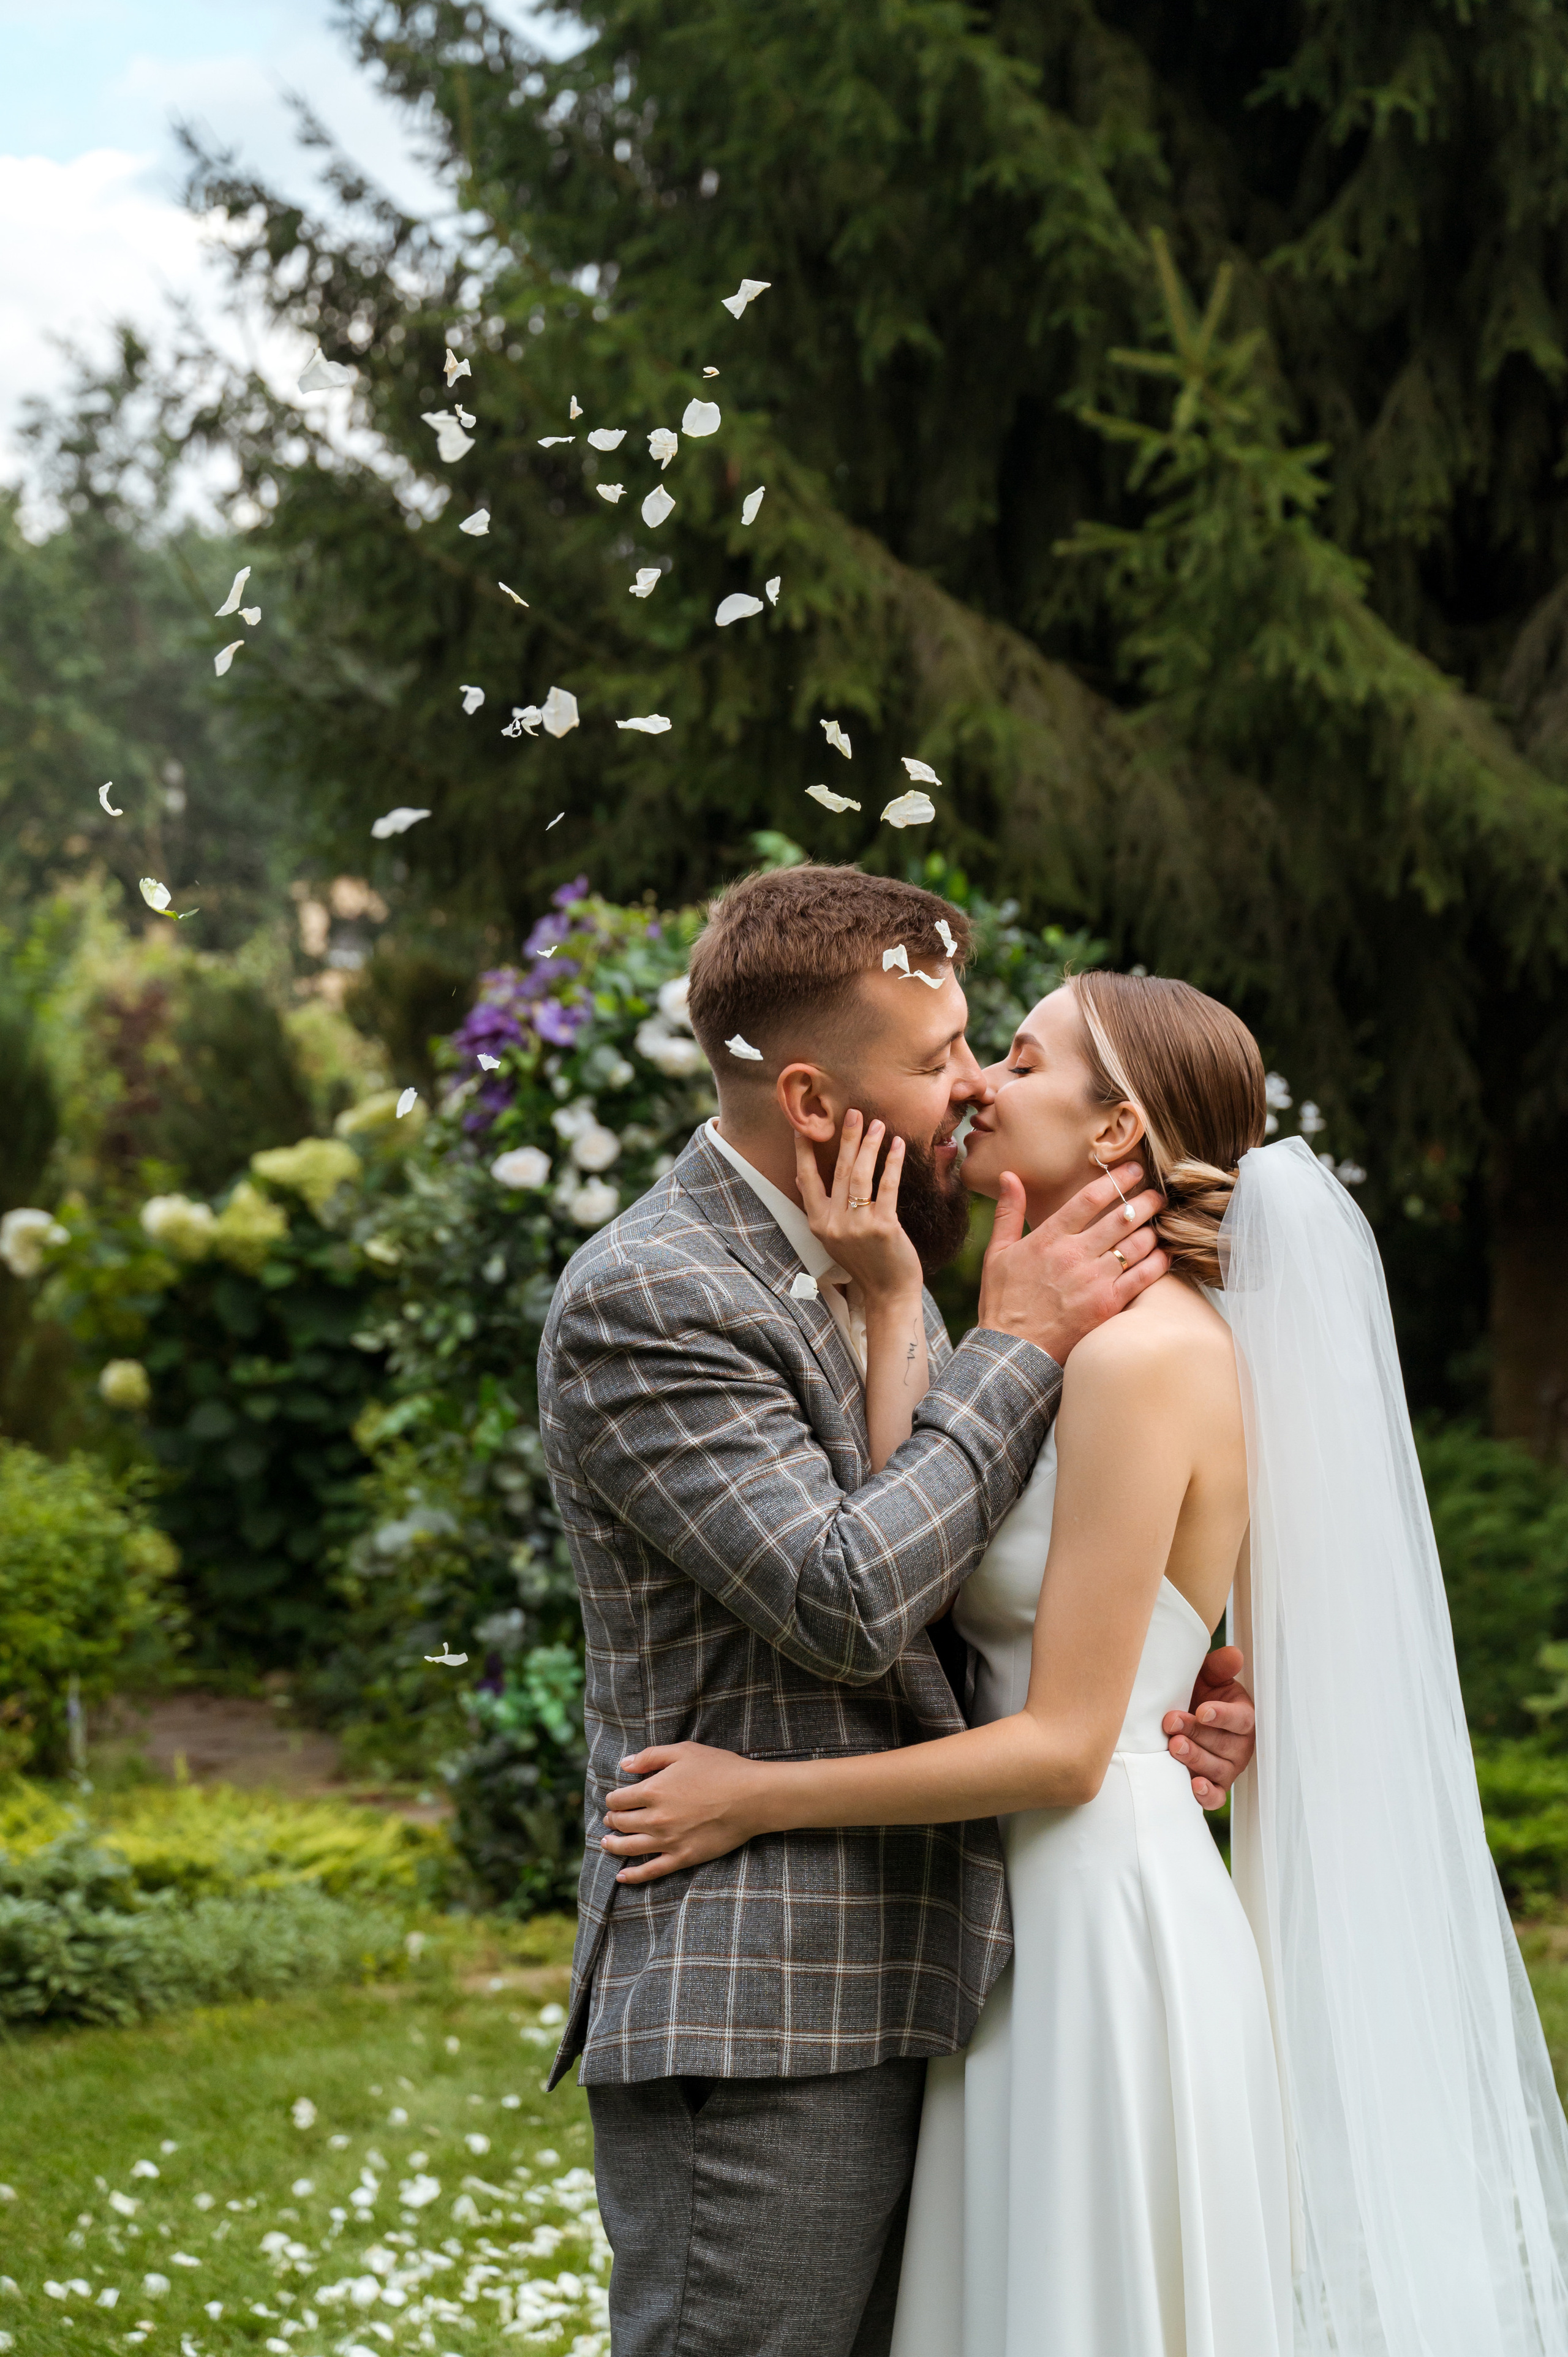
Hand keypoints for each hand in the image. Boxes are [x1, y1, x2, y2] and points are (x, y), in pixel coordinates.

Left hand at [599, 1742, 772, 1883]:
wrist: (751, 1798)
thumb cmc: (720, 1770)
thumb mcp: (684, 1752)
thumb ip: (651, 1756)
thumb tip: (624, 1764)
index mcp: (653, 1790)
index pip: (619, 1799)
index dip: (613, 1799)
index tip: (615, 1800)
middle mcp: (655, 1818)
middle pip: (621, 1823)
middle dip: (612, 1820)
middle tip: (611, 1820)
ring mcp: (668, 1841)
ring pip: (629, 1847)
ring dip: (614, 1845)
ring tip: (606, 1843)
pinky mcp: (683, 1858)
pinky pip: (651, 1871)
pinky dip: (633, 1875)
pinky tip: (622, 1876)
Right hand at [795, 1113, 923, 1304]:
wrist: (888, 1292)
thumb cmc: (865, 1261)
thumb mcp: (834, 1237)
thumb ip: (821, 1208)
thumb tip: (802, 1177)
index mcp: (817, 1224)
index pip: (806, 1179)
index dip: (804, 1151)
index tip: (802, 1126)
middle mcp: (832, 1224)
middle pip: (837, 1171)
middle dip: (845, 1138)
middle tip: (853, 1112)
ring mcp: (856, 1226)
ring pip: (860, 1175)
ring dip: (869, 1146)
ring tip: (877, 1124)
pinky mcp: (882, 1227)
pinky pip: (887, 1187)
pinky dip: (892, 1163)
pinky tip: (898, 1145)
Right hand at [976, 1162, 1166, 1364]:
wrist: (1014, 1350)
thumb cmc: (1003, 1302)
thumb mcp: (997, 1253)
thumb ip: (1008, 1213)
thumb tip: (1008, 1176)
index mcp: (1049, 1238)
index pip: (1089, 1199)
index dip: (1115, 1180)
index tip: (1133, 1170)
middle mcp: (1075, 1255)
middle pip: (1121, 1218)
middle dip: (1145, 1201)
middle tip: (1158, 1194)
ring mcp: (1094, 1280)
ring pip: (1136, 1244)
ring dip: (1152, 1229)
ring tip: (1160, 1222)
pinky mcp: (1108, 1304)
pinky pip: (1143, 1276)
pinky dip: (1158, 1261)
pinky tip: (1164, 1253)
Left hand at [1163, 1646, 1254, 1809]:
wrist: (1182, 1717)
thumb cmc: (1197, 1695)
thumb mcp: (1207, 1677)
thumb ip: (1219, 1667)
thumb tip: (1234, 1655)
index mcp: (1242, 1717)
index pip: (1240, 1718)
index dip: (1223, 1715)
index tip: (1203, 1710)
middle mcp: (1240, 1745)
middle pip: (1224, 1744)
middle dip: (1197, 1733)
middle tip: (1172, 1722)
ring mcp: (1228, 1768)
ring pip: (1217, 1769)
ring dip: (1195, 1759)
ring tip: (1174, 1746)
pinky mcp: (1215, 1786)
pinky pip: (1216, 1797)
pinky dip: (1206, 1795)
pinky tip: (1193, 1786)